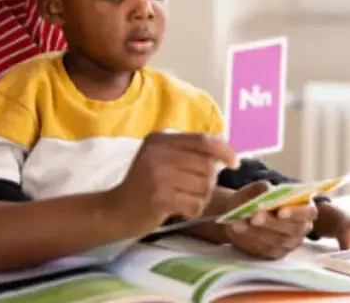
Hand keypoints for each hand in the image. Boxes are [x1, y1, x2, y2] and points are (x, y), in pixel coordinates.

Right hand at [107, 133, 237, 234]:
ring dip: (200, 198)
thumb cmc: (144, 185)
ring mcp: (157, 175)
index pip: (202, 140)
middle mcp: (158, 152)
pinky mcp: (159, 197)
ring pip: (204, 187)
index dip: (225, 150)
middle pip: (207, 166)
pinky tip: (179, 210)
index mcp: (160, 138)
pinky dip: (193, 211)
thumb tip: (226, 153)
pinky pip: (195, 204)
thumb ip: (188, 152)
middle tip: (191, 191)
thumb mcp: (161, 158)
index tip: (235, 163)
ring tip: (183, 200)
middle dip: (207, 182)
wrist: (114, 210)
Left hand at [223, 181, 317, 259]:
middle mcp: (301, 228)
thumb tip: (267, 189)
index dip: (297, 212)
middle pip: (293, 229)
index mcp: (304, 207)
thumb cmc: (254, 198)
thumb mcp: (255, 189)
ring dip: (258, 231)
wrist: (241, 214)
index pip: (309, 212)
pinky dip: (249, 239)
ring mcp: (289, 243)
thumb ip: (262, 188)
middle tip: (255, 216)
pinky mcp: (275, 253)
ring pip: (277, 241)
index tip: (280, 211)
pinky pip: (265, 249)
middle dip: (272, 222)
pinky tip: (237, 230)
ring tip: (240, 222)